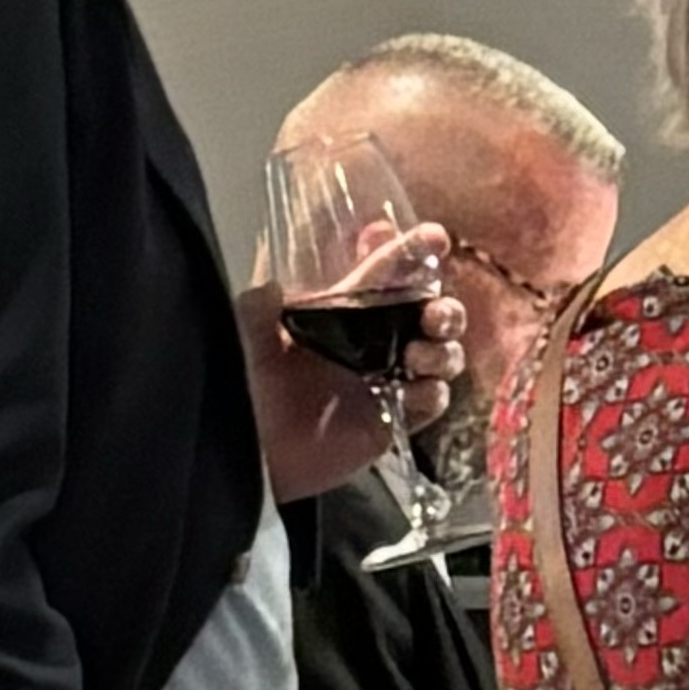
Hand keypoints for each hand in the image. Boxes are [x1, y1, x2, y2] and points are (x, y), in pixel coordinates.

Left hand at [240, 224, 463, 501]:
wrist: (246, 451)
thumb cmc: (243, 384)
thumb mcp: (242, 336)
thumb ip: (259, 307)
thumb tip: (275, 284)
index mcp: (345, 310)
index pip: (387, 272)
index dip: (414, 252)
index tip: (435, 238)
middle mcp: (374, 341)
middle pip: (432, 313)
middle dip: (446, 309)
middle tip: (433, 316)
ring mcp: (387, 381)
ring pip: (442, 355)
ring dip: (444, 351)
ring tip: (418, 356)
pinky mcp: (392, 420)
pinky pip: (431, 402)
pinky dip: (433, 393)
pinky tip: (415, 392)